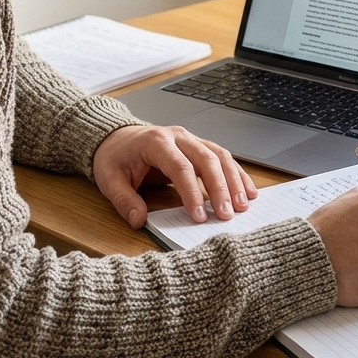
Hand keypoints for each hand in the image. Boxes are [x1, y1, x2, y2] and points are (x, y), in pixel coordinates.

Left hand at [92, 125, 257, 228]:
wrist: (117, 137)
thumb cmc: (115, 157)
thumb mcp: (109, 179)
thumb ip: (124, 200)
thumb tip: (139, 220)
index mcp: (156, 142)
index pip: (180, 167)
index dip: (192, 192)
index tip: (200, 216)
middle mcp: (178, 136)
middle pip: (207, 159)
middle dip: (220, 188)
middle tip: (227, 214)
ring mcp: (191, 139)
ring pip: (220, 156)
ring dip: (234, 180)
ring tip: (243, 205)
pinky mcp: (199, 146)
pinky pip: (222, 157)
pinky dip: (236, 174)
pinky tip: (248, 190)